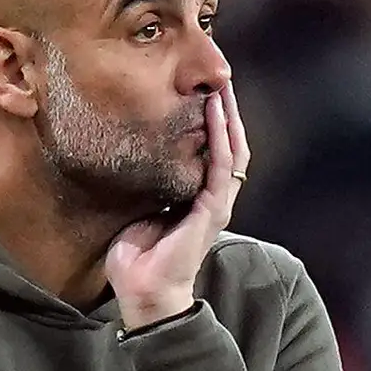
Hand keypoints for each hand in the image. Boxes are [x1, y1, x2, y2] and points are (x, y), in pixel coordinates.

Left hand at [103, 82, 247, 331]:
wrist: (144, 292)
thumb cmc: (138, 258)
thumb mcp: (143, 208)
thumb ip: (152, 184)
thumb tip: (139, 154)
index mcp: (200, 199)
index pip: (215, 152)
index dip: (215, 121)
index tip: (206, 90)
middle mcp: (215, 200)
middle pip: (230, 146)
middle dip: (227, 111)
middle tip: (220, 77)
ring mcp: (216, 206)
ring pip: (231, 152)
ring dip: (228, 118)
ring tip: (222, 88)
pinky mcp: (211, 212)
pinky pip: (219, 168)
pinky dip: (219, 139)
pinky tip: (216, 114)